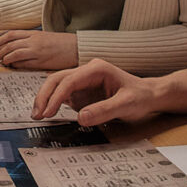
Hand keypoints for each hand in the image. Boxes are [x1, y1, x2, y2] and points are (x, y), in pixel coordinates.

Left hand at [0, 30, 77, 69]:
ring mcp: (37, 52)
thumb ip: (31, 40)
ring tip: (1, 62)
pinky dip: (16, 65)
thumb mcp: (44, 36)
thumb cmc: (61, 43)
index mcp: (34, 34)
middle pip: (10, 45)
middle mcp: (34, 41)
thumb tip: (16, 46)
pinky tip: (13, 66)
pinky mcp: (41, 62)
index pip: (11, 34)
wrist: (77, 48)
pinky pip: (24, 64)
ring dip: (5, 59)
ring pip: (14, 54)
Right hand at [31, 58, 158, 123]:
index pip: (69, 80)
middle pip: (57, 79)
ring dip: (45, 99)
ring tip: (38, 115)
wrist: (150, 96)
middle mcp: (86, 72)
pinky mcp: (82, 92)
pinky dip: (53, 103)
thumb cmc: (140, 97)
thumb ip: (104, 110)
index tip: (48, 112)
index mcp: (96, 69)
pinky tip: (47, 113)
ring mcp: (82, 81)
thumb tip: (80, 118)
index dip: (56, 96)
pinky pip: (63, 95)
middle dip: (44, 96)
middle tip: (36, 114)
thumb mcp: (126, 105)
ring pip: (56, 86)